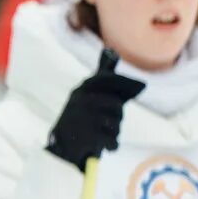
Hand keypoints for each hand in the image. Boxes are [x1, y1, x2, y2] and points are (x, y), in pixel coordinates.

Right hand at [46, 48, 144, 169]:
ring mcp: (82, 120)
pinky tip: (106, 145)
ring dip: (114, 131)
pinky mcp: (86, 138)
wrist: (61, 147)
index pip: (106, 79)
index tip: (136, 88)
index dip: (123, 83)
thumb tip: (111, 51)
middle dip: (117, 116)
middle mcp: (79, 102)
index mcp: (80, 91)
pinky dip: (112, 144)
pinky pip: (112, 140)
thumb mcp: (87, 94)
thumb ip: (102, 74)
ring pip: (115, 123)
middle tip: (108, 122)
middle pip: (115, 105)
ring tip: (103, 134)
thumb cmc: (81, 117)